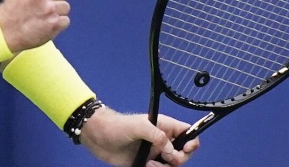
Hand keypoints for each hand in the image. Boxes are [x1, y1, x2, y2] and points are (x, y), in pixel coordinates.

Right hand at [0, 0, 70, 51]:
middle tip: (39, 7)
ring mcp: (49, 8)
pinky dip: (57, 24)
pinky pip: (66, 21)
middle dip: (54, 0)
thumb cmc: (14, 7)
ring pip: (66, 7)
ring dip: (56, 13)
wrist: (3, 32)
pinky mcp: (54, 23)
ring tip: (41, 17)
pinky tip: (44, 25)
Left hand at [79, 107, 199, 166]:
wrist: (97, 137)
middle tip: (167, 159)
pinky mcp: (145, 163)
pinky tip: (146, 165)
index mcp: (164, 126)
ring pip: (171, 164)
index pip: (187, 132)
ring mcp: (154, 152)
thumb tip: (171, 151)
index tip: (185, 149)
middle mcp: (161, 140)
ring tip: (151, 164)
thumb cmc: (118, 126)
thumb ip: (157, 136)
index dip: (191, 141)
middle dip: (178, 158)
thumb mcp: (139, 126)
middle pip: (182, 152)